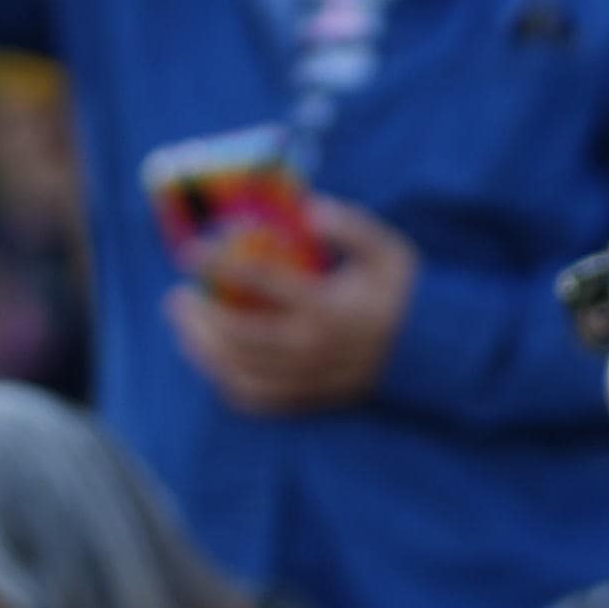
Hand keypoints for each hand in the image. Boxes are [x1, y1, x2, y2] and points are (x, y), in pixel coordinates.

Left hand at [173, 195, 416, 416]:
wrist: (430, 350)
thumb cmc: (402, 292)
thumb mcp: (387, 249)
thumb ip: (351, 226)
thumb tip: (308, 208)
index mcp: (328, 307)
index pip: (260, 281)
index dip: (219, 263)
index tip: (188, 252)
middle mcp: (313, 347)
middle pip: (237, 336)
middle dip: (199, 316)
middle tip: (178, 297)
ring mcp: (309, 378)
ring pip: (240, 371)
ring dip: (204, 350)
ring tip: (187, 326)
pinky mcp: (310, 397)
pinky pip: (257, 398)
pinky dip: (227, 381)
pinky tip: (213, 360)